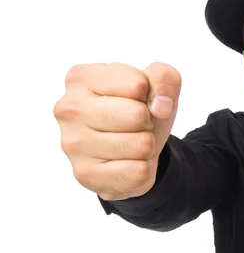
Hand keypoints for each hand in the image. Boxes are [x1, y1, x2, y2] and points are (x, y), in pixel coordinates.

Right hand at [54, 62, 181, 200]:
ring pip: (141, 145)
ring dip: (145, 145)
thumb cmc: (139, 108)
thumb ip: (165, 78)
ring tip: (129, 142)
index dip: (148, 95)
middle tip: (134, 125)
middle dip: (148, 122)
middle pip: (138, 115)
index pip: (137, 85)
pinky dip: (142, 169)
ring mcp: (72, 144)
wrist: (133, 148)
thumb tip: (161, 107)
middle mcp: (68, 109)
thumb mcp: (157, 83)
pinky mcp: (84, 174)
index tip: (136, 100)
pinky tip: (125, 162)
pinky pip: (138, 173)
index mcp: (81, 78)